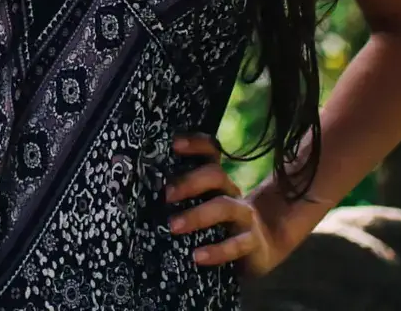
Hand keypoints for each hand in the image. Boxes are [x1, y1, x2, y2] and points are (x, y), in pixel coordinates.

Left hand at [164, 134, 288, 276]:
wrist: (262, 247)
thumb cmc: (220, 222)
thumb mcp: (205, 204)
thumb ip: (182, 195)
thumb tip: (138, 186)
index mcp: (219, 180)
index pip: (212, 153)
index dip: (196, 144)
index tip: (174, 144)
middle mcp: (232, 193)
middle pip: (216, 175)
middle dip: (190, 181)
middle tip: (166, 194)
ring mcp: (244, 217)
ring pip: (225, 207)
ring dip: (197, 215)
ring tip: (173, 226)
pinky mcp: (252, 243)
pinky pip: (236, 245)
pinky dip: (216, 250)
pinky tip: (197, 256)